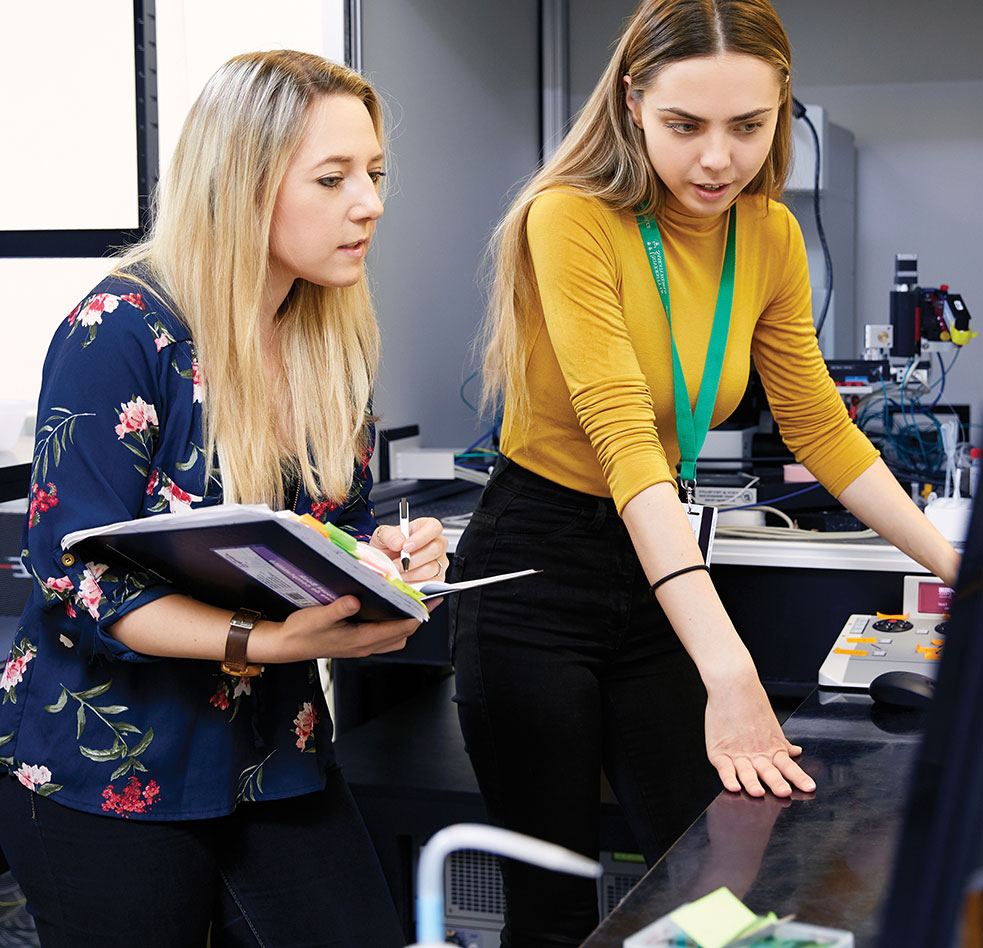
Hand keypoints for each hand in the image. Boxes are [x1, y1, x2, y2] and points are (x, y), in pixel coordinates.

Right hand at [255, 596, 421, 660]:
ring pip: (395, 637)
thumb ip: (337, 608)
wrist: (287, 646)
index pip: (399, 629)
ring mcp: (362, 646)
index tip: (431, 601)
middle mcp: (365, 646)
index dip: (417, 615)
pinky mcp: (357, 643)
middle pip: (403, 635)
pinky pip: (384, 636)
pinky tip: (390, 610)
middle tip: (428, 599)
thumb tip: (355, 599)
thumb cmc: (301, 631)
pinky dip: (393, 625)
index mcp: (360, 640)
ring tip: (413, 603)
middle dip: (417, 618)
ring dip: (406, 623)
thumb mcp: (317, 617)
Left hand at [371, 517, 448, 582]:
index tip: (406, 546)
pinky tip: (404, 577)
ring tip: (398, 570)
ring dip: (411, 572)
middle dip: (413, 559)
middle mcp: (436, 543)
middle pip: (435, 549)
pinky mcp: (437, 578)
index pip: (434, 527)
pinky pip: (429, 581)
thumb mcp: (383, 535)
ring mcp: (439, 561)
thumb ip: (389, 535)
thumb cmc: (389, 546)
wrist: (385, 562)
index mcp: (426, 527)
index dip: (422, 537)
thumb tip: (399, 542)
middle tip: (398, 562)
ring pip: (431, 568)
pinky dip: (414, 581)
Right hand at [705, 675, 816, 797]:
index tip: (809, 787)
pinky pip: (724, 768)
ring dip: (752, 783)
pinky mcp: (719, 751)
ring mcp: (737, 753)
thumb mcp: (772, 726)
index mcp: (771, 748)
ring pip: (746, 773)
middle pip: (768, 772)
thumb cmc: (751, 703)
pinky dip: (728, 777)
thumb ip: (783, 744)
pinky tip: (732, 786)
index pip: (789, 767)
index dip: (799, 778)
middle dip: (776, 783)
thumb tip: (796, 752)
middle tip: (783, 791)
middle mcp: (756, 753)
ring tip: (757, 791)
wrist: (732, 685)